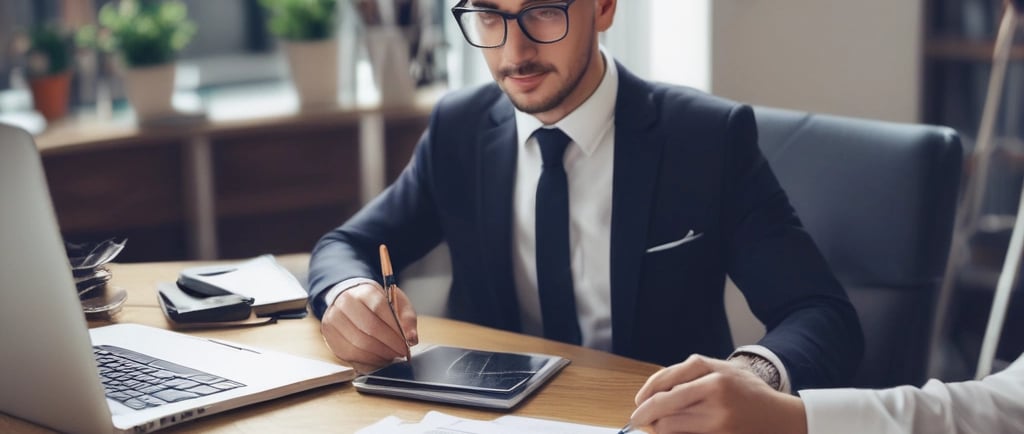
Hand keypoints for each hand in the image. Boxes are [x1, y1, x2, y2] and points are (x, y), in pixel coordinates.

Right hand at [320, 283, 418, 372]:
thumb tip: (411, 338)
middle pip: (368, 328)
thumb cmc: (376, 304)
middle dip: (388, 345)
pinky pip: (348, 354)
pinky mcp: (329, 336)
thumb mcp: (396, 303)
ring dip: (378, 356)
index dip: (394, 330)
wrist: (351, 301)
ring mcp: (333, 320)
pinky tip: (377, 360)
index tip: (405, 344)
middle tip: (400, 354)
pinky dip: (366, 361)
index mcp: (363, 291)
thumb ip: (407, 319)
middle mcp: (344, 303)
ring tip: (390, 357)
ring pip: (358, 344)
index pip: (379, 309)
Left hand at [631, 354, 806, 433]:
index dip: (647, 392)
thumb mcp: (723, 371)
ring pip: (670, 424)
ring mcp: (717, 416)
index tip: (638, 401)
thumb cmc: (747, 392)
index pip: (667, 379)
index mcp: (713, 370)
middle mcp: (715, 390)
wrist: (779, 417)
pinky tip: (674, 433)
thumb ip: (692, 375)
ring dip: (659, 427)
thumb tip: (653, 391)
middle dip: (644, 413)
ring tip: (659, 426)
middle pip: (664, 403)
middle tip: (636, 420)